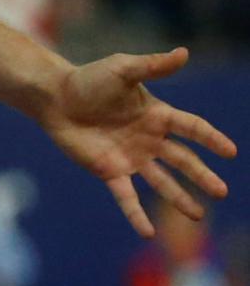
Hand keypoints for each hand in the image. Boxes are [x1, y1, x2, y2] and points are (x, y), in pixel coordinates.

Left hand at [34, 47, 236, 236]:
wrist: (55, 97)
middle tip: (222, 192)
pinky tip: (148, 232)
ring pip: (162, 182)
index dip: (211, 139)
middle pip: (183, 160)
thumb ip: (153, 65)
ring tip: (197, 215)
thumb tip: (184, 52)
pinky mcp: (109, 171)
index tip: (231, 152)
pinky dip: (137, 215)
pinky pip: (127, 197)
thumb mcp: (122, 69)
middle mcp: (149, 139)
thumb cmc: (89, 80)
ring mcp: (131, 157)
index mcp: (157, 115)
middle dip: (202, 176)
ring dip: (179, 199)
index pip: (191, 128)